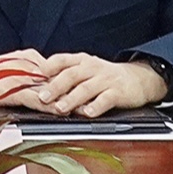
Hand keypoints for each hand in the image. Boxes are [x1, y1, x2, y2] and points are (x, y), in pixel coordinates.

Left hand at [0, 51, 170, 117]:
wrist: (139, 78)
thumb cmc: (105, 76)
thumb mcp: (86, 70)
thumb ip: (66, 75)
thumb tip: (38, 85)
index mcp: (81, 60)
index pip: (61, 60)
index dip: (47, 67)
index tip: (33, 76)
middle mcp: (91, 67)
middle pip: (71, 75)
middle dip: (55, 86)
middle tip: (42, 97)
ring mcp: (105, 79)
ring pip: (86, 88)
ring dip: (71, 99)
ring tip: (60, 108)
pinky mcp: (118, 92)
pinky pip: (106, 99)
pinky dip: (96, 106)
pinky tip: (88, 113)